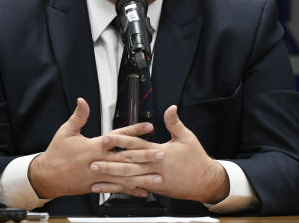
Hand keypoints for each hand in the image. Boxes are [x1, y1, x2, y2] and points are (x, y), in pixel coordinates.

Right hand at [28, 98, 161, 198]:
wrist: (47, 177)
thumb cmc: (56, 154)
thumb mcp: (66, 132)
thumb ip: (78, 116)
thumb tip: (82, 101)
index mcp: (94, 146)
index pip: (118, 137)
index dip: (134, 130)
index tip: (149, 127)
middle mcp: (99, 162)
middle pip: (126, 158)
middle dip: (145, 156)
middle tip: (161, 153)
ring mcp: (100, 176)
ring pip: (125, 176)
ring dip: (143, 176)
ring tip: (158, 176)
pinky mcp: (98, 186)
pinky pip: (117, 188)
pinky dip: (130, 189)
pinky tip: (143, 190)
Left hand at [90, 105, 228, 203]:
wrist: (205, 182)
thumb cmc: (196, 160)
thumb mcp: (186, 137)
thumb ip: (174, 122)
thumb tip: (170, 108)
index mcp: (160, 152)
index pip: (136, 145)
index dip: (120, 141)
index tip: (106, 138)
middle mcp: (154, 167)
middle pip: (128, 164)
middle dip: (109, 162)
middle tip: (93, 160)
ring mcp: (154, 180)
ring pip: (128, 179)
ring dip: (111, 178)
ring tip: (96, 177)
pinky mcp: (154, 188)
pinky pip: (135, 188)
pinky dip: (121, 189)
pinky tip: (109, 189)